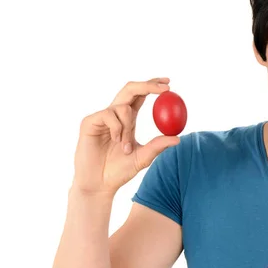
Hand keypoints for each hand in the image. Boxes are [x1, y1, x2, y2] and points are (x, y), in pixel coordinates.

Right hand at [72, 77, 179, 195]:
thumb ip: (158, 146)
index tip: (169, 84)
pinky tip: (114, 142)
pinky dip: (117, 128)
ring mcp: (102, 117)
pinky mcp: (89, 122)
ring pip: (123, 106)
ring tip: (126, 147)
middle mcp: (115, 114)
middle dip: (148, 85)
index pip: (141, 95)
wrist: (99, 184)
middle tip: (165, 89)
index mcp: (128, 119)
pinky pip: (109, 114)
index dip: (153, 85)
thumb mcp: (143, 157)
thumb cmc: (120, 172)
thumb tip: (178, 138)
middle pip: (130, 89)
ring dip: (129, 125)